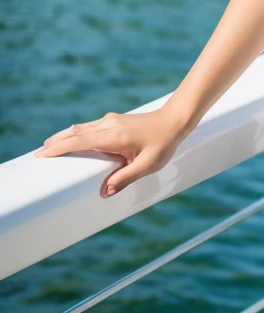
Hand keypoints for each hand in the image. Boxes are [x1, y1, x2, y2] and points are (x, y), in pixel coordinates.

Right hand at [33, 108, 187, 198]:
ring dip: (66, 136)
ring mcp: (111, 120)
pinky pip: (90, 127)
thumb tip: (104, 192)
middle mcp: (108, 125)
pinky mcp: (114, 120)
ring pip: (81, 127)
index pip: (79, 141)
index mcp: (113, 136)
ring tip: (51, 146)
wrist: (175, 120)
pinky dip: (77, 133)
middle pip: (75, 132)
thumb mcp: (146, 165)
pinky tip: (74, 140)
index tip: (42, 154)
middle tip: (40, 153)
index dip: (59, 147)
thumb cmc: (163, 144)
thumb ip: (125, 178)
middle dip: (57, 141)